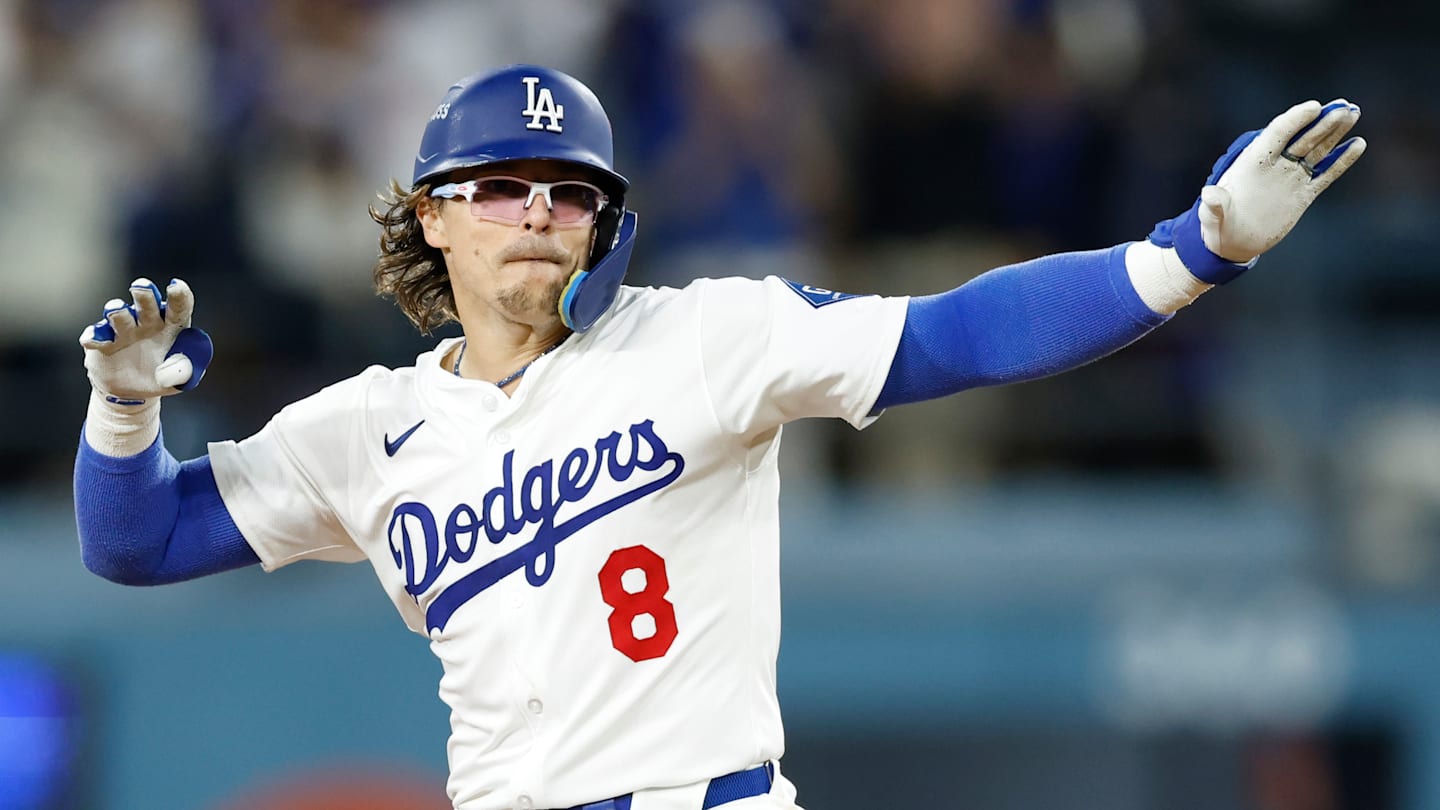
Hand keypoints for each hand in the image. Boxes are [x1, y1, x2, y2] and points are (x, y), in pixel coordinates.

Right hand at [78, 278, 213, 405]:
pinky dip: (94, 336)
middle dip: (144, 294)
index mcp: (172, 327)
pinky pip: (97, 336)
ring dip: (117, 311)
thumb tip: (183, 367)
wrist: (133, 392)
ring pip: (120, 316)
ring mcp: (123, 331)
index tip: (176, 287)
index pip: (178, 308)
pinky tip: (92, 338)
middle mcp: (147, 323)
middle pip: (147, 305)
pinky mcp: (102, 343)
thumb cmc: (162, 378)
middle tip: (141, 287)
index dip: (179, 297)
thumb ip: (186, 372)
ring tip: (116, 309)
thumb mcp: (180, 380)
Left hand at [1150, 99, 1366, 282]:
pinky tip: (1358, 144)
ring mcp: (1290, 178)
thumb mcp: (1211, 216)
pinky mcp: (1303, 194)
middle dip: (1323, 120)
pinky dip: (1341, 160)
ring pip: (1317, 149)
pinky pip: (1326, 174)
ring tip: (1352, 112)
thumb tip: (1209, 195)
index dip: (1295, 119)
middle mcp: (1275, 165)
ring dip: (1335, 132)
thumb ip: (1213, 205)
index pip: (1277, 133)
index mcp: (1252, 163)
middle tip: (1344, 105)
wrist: (1231, 244)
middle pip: (1302, 136)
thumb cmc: (1216, 227)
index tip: (1316, 107)